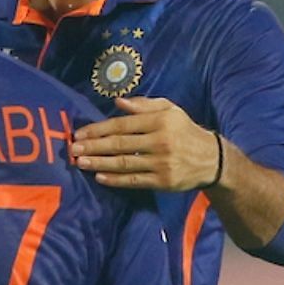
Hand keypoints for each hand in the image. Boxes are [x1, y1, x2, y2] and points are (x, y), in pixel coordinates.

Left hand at [72, 97, 218, 190]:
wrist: (211, 159)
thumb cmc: (185, 131)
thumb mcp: (170, 110)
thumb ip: (144, 105)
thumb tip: (117, 102)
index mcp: (160, 121)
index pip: (122, 125)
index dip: (99, 129)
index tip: (80, 133)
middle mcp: (160, 141)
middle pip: (119, 144)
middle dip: (93, 147)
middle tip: (72, 149)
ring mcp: (161, 163)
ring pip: (124, 163)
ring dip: (99, 163)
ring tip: (80, 162)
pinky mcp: (163, 181)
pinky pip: (134, 181)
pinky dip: (115, 180)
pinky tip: (100, 177)